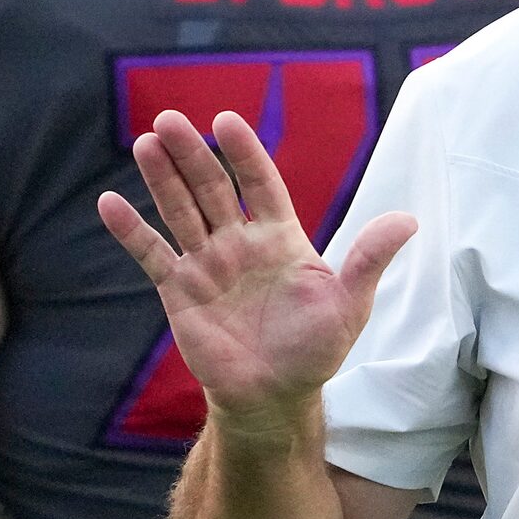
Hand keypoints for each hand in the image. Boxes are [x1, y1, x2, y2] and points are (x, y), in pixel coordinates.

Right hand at [98, 110, 415, 429]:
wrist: (274, 398)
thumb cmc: (315, 350)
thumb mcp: (349, 305)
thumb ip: (368, 260)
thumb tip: (409, 220)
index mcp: (280, 237)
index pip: (261, 183)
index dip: (244, 153)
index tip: (226, 122)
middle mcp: (240, 242)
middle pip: (213, 188)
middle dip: (192, 155)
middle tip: (169, 120)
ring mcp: (207, 264)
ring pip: (181, 211)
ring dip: (162, 178)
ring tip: (145, 143)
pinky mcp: (180, 291)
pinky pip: (153, 255)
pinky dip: (131, 231)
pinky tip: (109, 202)